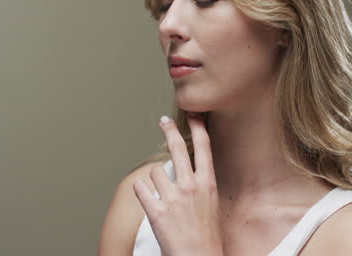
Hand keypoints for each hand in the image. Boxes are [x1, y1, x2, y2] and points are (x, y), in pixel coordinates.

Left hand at [133, 112, 223, 255]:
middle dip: (170, 130)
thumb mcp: (212, 205)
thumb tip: (190, 173)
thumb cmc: (208, 236)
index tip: (194, 115)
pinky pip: (140, 188)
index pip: (204, 148)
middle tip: (164, 121)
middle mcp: (190, 186)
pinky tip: (147, 198)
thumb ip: (200, 186)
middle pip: (178, 148)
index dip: (199, 128)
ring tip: (161, 194)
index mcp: (207, 184)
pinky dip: (141, 191)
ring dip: (155, 180)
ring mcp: (173, 197)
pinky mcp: (156, 210)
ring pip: (155, 172)